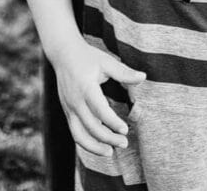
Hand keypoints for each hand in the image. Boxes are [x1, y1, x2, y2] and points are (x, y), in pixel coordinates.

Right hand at [53, 41, 145, 157]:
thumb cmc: (87, 57)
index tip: (125, 129)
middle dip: (108, 137)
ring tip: (110, 152)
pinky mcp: (67, 112)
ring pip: (79, 135)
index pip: (99, 109)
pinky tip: (100, 145)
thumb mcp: (106, 61)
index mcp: (85, 87)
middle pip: (90, 126)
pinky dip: (87, 142)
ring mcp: (69, 108)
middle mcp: (75, 100)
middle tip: (124, 142)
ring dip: (94, 147)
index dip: (112, 122)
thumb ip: (124, 72)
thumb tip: (143, 77)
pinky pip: (75, 132)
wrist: (63, 54)